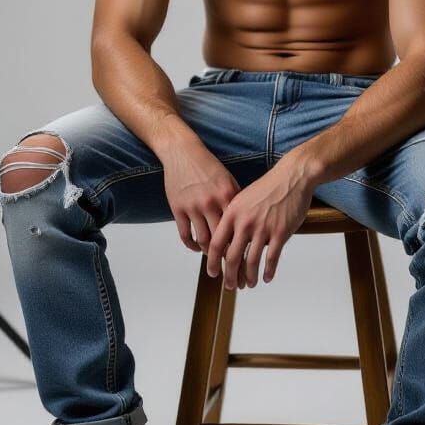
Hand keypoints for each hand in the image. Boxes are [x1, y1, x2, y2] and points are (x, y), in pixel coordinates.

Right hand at [161, 138, 240, 254]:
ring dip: (209, 255)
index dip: (243, 249)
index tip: (247, 263)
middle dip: (228, 260)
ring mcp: (194, 206)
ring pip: (204, 240)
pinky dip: (192, 246)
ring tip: (214, 262)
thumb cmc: (208, 166)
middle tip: (231, 273)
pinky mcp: (178, 208)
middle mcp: (212, 202)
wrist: (183, 152)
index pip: (239, 229)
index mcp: (228, 195)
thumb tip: (247, 224)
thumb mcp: (227, 180)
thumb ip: (236, 201)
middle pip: (223, 240)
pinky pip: (185, 235)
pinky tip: (197, 248)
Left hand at [206, 158, 315, 289]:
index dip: (213, 262)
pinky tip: (267, 277)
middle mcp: (245, 222)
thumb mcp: (243, 198)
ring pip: (251, 262)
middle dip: (230, 276)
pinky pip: (271, 258)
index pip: (217, 243)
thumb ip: (233, 218)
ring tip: (250, 284)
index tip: (213, 273)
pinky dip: (268, 271)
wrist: (291, 177)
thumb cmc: (267, 188)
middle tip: (231, 286)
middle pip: (232, 257)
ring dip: (250, 277)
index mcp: (233, 213)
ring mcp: (263, 228)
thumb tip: (225, 240)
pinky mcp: (280, 232)